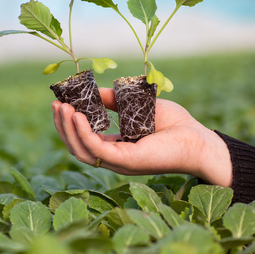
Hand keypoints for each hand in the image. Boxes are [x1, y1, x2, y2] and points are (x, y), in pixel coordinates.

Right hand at [52, 88, 231, 186]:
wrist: (199, 139)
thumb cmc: (176, 124)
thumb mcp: (138, 106)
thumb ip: (115, 102)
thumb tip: (95, 90)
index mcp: (117, 147)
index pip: (85, 139)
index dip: (70, 123)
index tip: (61, 102)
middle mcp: (114, 157)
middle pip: (77, 146)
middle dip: (62, 127)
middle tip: (55, 105)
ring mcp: (119, 162)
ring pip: (81, 150)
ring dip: (67, 130)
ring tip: (61, 108)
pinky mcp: (126, 161)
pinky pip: (96, 149)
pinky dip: (82, 133)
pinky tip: (76, 115)